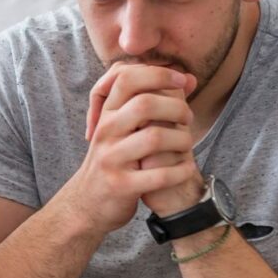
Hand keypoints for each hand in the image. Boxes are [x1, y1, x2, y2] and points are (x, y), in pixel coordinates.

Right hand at [67, 63, 199, 234]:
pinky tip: (186, 169)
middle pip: (145, 104)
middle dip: (177, 108)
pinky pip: (159, 175)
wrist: (87, 203)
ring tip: (187, 145)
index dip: (159, 73)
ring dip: (182, 140)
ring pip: (155, 138)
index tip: (182, 80)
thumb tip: (190, 78)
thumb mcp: (123, 128)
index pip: (127, 78)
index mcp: (106, 114)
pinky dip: (181, 171)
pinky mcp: (121, 186)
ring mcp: (111, 160)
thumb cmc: (114, 160)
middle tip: (187, 119)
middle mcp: (105, 133)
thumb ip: (152, 101)